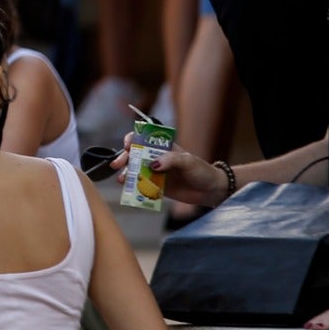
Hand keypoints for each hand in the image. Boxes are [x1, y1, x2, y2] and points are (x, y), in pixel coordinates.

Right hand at [112, 136, 227, 205]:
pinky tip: (130, 190)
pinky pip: (142, 186)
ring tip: (122, 180)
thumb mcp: (187, 160)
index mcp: (163, 147)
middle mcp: (157, 158)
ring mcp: (156, 173)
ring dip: (126, 174)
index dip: (132, 139)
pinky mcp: (157, 187)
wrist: (210, 190)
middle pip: (135, 155)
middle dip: (123, 158)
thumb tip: (153, 165)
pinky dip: (134, 188)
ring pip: (135, 171)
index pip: (143, 138)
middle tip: (117, 165)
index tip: (128, 145)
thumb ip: (170, 159)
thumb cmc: (201, 170)